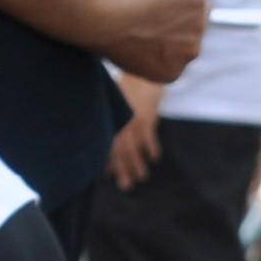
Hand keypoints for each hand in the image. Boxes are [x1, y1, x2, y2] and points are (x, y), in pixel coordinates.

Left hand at [84, 0, 205, 82]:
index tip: (124, 18)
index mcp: (169, 71)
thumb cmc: (91, 27)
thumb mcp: (119, 41)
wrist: (93, 16)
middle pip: (183, 12)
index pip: (172, 36)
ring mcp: (197, 23)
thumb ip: (142, 36)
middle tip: (126, 2)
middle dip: (159, 0)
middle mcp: (189, 53)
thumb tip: (159, 15)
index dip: (146, 16)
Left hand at [109, 72, 164, 190]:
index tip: (107, 177)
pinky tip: (154, 158)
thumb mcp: (119, 107)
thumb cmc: (129, 90)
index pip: (106, 146)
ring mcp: (131, 118)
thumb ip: (116, 123)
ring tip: (140, 178)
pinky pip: (147, 134)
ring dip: (136, 163)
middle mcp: (118, 122)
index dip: (107, 162)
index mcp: (110, 122)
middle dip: (122, 169)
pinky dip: (151, 146)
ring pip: (131, 146)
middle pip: (118, 150)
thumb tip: (110, 145)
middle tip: (126, 187)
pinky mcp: (146, 114)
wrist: (141, 73)